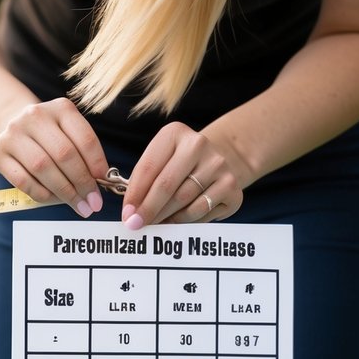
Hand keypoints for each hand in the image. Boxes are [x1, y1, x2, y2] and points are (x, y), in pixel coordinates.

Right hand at [0, 98, 110, 216]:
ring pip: (43, 167)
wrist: (13, 127)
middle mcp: (34, 116)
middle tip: (92, 202)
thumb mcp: (70, 135)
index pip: (84, 138)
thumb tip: (97, 187)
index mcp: (60, 108)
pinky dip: (42, 194)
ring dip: (64, 191)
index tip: (103, 182)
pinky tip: (54, 199)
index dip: (96, 163)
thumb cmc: (51, 137)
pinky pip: (23, 181)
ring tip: (77, 204)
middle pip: (64, 154)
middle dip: (82, 182)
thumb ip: (84, 155)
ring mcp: (13, 135)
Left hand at [121, 122, 245, 229]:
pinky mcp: (231, 185)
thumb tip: (131, 214)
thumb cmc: (177, 165)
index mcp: (174, 133)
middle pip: (165, 185)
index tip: (126, 214)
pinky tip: (175, 222)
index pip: (148, 168)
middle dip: (148, 209)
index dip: (134, 194)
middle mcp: (198, 144)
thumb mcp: (159, 162)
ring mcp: (218, 164)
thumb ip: (143, 182)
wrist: (219, 161)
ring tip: (154, 224)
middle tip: (135, 225)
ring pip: (182, 200)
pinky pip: (200, 210)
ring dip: (164, 217)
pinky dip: (184, 220)